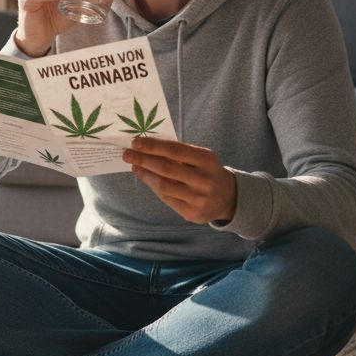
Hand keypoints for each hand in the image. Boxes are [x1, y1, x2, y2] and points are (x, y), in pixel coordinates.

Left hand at [122, 137, 236, 224]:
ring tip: (135, 166)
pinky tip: (147, 179)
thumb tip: (147, 146)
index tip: (136, 142)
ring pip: (163, 185)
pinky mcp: (192, 213)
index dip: (153, 146)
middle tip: (127, 154)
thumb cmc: (207, 171)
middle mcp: (204, 179)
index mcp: (206, 160)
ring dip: (145, 175)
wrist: (228, 197)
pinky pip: (167, 198)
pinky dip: (154, 187)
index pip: (175, 150)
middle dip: (144, 159)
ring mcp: (199, 198)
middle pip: (166, 168)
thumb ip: (178, 152)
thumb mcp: (200, 158)